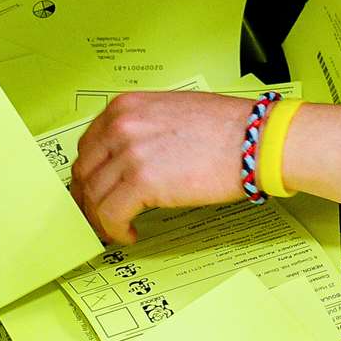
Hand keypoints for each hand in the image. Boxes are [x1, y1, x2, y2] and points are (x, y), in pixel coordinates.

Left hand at [69, 92, 256, 243]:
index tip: (92, 190)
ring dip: (100, 219)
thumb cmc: (227, 127)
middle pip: (84, 171)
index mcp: (126, 106)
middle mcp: (121, 125)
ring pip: (93, 196)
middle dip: (87, 198)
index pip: (88, 145)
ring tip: (114, 229)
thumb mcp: (170, 111)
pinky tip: (129, 234)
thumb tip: (126, 157)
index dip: (88, 174)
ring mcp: (129, 153)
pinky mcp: (141, 182)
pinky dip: (114, 230)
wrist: (255, 139)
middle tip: (97, 215)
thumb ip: (141, 128)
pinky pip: (110, 214)